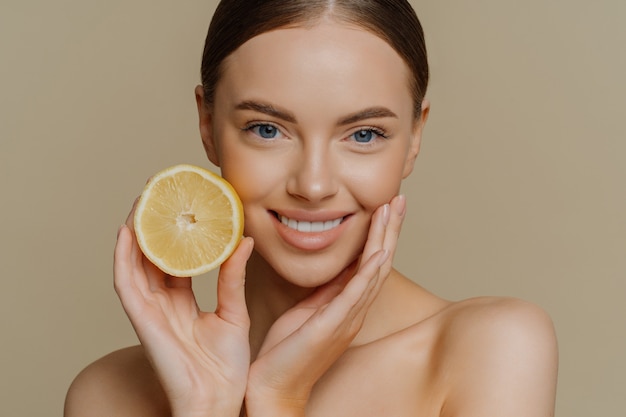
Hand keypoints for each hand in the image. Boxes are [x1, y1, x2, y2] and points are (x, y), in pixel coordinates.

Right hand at [113, 200, 253, 416]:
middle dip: (153, 224)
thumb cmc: (226, 367)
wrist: (219, 401)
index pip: (174, 259)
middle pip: (151, 256)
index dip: (176, 233)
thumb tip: (243, 241)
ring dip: (135, 232)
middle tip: (159, 191)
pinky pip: (127, 285)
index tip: (184, 205)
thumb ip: (233, 278)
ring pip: (135, 264)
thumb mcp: (235, 313)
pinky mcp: (143, 321)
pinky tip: (127, 232)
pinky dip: (124, 258)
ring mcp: (150, 311)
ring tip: (142, 200)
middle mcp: (162, 303)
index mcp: (182, 302)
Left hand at [244, 195, 406, 415]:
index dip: (380, 234)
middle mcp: (354, 311)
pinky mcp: (332, 326)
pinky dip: (369, 272)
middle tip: (399, 199)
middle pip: (380, 262)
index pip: (370, 262)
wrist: (275, 387)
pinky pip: (356, 295)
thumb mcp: (308, 310)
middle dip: (390, 229)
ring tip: (391, 211)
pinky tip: (379, 252)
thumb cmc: (288, 351)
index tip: (385, 206)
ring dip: (384, 240)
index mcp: (347, 305)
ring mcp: (347, 319)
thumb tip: (336, 267)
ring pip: (374, 272)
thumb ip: (326, 291)